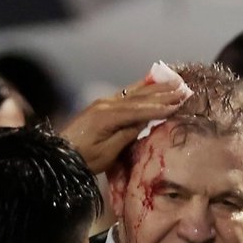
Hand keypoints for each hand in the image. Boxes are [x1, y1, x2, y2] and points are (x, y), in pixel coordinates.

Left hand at [61, 78, 186, 173]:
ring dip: (154, 88)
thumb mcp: (107, 153)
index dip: (160, 107)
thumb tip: (144, 122)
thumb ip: (127, 135)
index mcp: (108, 115)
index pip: (140, 110)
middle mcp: (107, 103)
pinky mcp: (101, 106)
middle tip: (183, 88)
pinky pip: (126, 94)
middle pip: (139, 96)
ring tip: (173, 82)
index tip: (179, 103)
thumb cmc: (84, 160)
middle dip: (162, 93)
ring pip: (133, 92)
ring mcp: (103, 102)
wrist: (59, 157)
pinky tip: (150, 84)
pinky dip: (141, 89)